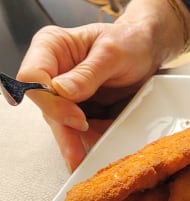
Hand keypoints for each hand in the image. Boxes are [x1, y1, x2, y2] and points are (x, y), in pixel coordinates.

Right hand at [17, 21, 157, 170]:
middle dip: (63, 131)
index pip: (32, 77)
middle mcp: (52, 71)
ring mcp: (63, 93)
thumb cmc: (129, 41)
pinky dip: (90, 140)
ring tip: (86, 160)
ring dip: (75, 142)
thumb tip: (61, 91)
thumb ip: (88, 72)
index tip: (76, 116)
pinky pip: (79, 129)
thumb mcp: (113, 53)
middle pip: (45, 106)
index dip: (50, 101)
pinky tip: (100, 149)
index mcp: (51, 47)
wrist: (147, 50)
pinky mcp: (78, 109)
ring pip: (60, 123)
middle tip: (77, 154)